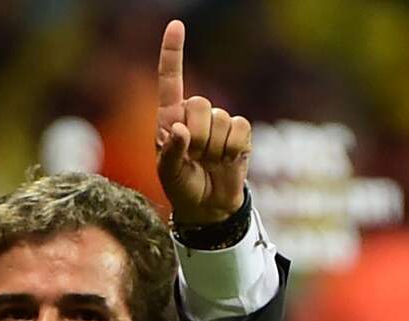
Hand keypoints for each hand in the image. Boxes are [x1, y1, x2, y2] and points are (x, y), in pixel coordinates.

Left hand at [156, 20, 251, 224]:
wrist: (208, 206)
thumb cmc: (181, 186)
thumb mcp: (168, 173)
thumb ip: (171, 152)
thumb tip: (181, 129)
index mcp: (171, 117)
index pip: (170, 80)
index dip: (173, 54)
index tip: (176, 25)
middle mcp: (195, 115)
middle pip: (200, 104)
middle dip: (197, 135)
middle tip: (194, 157)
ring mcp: (219, 123)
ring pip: (221, 119)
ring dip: (214, 147)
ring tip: (209, 162)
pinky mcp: (240, 134)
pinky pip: (239, 130)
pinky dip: (232, 149)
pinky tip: (226, 161)